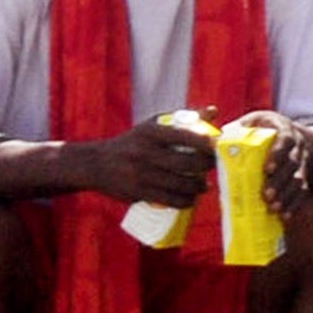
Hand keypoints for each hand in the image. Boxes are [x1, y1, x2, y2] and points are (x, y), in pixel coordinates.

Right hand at [91, 113, 216, 207]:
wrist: (95, 163)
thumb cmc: (133, 143)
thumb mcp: (152, 126)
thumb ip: (184, 119)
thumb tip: (213, 111)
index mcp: (151, 133)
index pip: (185, 136)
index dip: (206, 144)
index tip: (217, 148)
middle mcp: (145, 152)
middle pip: (187, 162)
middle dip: (207, 166)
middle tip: (214, 167)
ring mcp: (141, 174)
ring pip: (180, 184)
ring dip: (199, 187)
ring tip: (204, 186)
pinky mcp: (138, 192)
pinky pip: (169, 200)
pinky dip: (185, 201)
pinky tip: (192, 199)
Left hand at [228, 109, 310, 215]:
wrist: (288, 134)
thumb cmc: (261, 128)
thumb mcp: (250, 123)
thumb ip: (234, 133)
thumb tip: (211, 142)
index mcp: (283, 128)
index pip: (285, 140)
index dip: (278, 155)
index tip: (267, 170)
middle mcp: (297, 145)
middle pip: (292, 164)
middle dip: (280, 181)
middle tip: (267, 195)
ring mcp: (301, 161)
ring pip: (298, 179)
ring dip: (287, 195)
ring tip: (274, 208)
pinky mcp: (302, 175)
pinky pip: (302, 191)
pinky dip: (294, 204)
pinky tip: (284, 216)